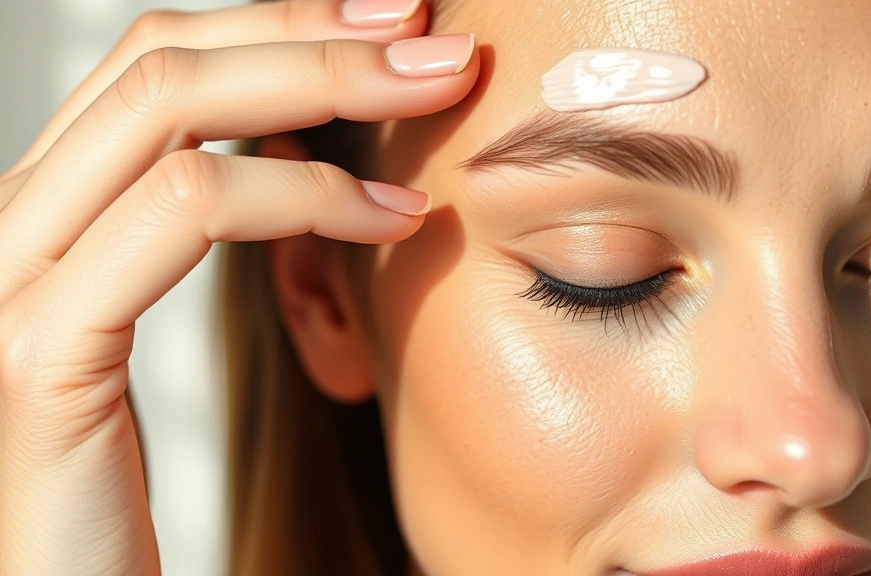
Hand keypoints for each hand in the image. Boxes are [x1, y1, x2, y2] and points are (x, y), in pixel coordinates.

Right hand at [0, 1, 478, 572]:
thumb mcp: (152, 327)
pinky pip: (183, 215)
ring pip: (168, 115)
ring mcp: (10, 282)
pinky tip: (388, 215)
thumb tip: (300, 147)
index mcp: (44, 213)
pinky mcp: (39, 354)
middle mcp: (9, 226)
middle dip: (310, 32)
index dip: (278, 24)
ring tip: (435, 96)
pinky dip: (299, 196)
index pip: (155, 64)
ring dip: (322, 87)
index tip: (393, 24)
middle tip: (430, 35)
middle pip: (159, 60)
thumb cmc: (126, 488)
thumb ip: (191, 230)